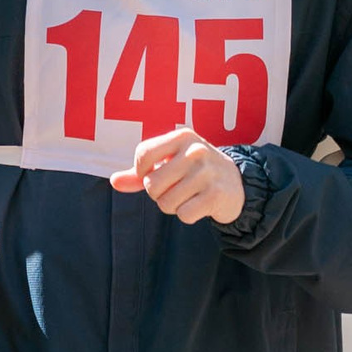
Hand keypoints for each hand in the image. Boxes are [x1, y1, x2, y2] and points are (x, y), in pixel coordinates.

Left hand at [113, 128, 245, 224]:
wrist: (237, 183)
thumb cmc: (195, 171)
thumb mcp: (170, 163)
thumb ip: (140, 173)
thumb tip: (114, 181)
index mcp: (182, 137)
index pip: (143, 155)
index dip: (142, 172)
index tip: (155, 174)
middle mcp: (195, 150)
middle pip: (152, 185)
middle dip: (158, 194)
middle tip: (176, 189)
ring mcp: (207, 172)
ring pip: (166, 203)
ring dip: (173, 206)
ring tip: (188, 196)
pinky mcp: (216, 194)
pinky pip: (183, 214)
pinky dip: (187, 215)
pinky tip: (199, 205)